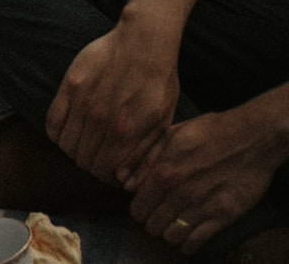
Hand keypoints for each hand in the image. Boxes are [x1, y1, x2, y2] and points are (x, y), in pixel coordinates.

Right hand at [45, 25, 179, 183]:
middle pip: (83, 160)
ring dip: (73, 150)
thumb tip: (126, 181)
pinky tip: (68, 131)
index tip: (110, 171)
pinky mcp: (69, 87)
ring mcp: (83, 104)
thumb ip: (145, 155)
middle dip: (90, 164)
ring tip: (84, 144)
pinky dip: (56, 134)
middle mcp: (101, 122)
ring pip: (65, 144)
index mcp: (127, 134)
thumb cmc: (159, 83)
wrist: (144, 43)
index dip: (105, 176)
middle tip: (98, 157)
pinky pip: (52, 122)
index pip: (103, 171)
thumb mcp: (163, 123)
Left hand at [128, 107, 283, 253]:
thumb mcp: (169, 136)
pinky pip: (197, 240)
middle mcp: (179, 193)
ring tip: (172, 226)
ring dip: (169, 233)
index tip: (144, 209)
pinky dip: (188, 244)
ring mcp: (201, 206)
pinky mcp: (223, 216)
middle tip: (158, 217)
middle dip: (152, 222)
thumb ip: (144, 160)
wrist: (250, 138)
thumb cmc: (207, 131)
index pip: (138, 207)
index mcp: (162, 172)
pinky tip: (187, 241)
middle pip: (153, 224)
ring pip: (171, 236)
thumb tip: (125, 182)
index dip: (139, 210)